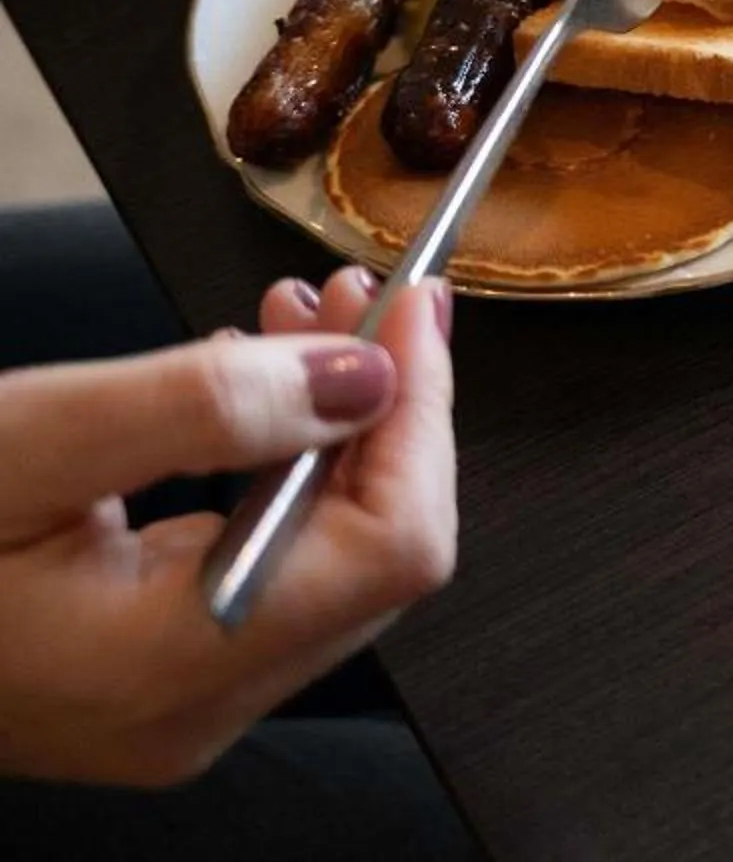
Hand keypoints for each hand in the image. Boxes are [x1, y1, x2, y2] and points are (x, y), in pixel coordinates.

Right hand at [0, 267, 457, 785]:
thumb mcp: (34, 438)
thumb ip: (207, 404)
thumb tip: (366, 373)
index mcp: (171, 669)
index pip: (394, 547)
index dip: (422, 414)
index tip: (409, 305)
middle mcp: (191, 712)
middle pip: (377, 554)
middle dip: (385, 408)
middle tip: (358, 293)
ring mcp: (170, 709)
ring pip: (327, 557)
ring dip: (336, 427)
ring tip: (304, 318)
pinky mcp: (144, 683)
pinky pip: (262, 570)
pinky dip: (278, 471)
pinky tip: (250, 394)